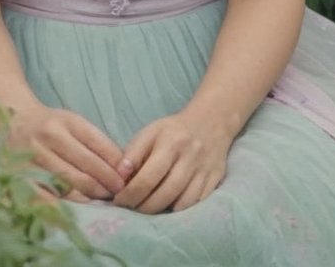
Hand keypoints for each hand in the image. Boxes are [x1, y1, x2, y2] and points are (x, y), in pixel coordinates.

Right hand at [6, 104, 125, 202]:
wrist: (14, 119)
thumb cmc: (51, 124)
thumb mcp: (73, 122)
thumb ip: (94, 142)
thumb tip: (120, 168)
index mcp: (67, 121)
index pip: (99, 145)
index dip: (115, 166)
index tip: (126, 179)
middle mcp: (50, 136)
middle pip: (86, 167)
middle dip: (106, 184)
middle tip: (118, 195)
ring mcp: (34, 155)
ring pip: (68, 184)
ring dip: (89, 197)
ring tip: (101, 203)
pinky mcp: (20, 173)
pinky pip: (45, 196)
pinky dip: (61, 206)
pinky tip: (75, 213)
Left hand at [112, 111, 231, 213]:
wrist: (210, 122)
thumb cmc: (173, 130)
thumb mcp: (150, 132)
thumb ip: (133, 153)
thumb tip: (120, 177)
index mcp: (170, 142)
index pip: (147, 177)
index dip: (130, 194)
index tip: (119, 201)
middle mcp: (190, 157)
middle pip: (165, 193)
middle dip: (144, 207)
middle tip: (131, 209)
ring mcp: (204, 170)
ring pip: (182, 203)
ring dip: (162, 212)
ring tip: (148, 210)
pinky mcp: (215, 179)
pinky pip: (197, 204)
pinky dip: (181, 211)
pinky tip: (169, 208)